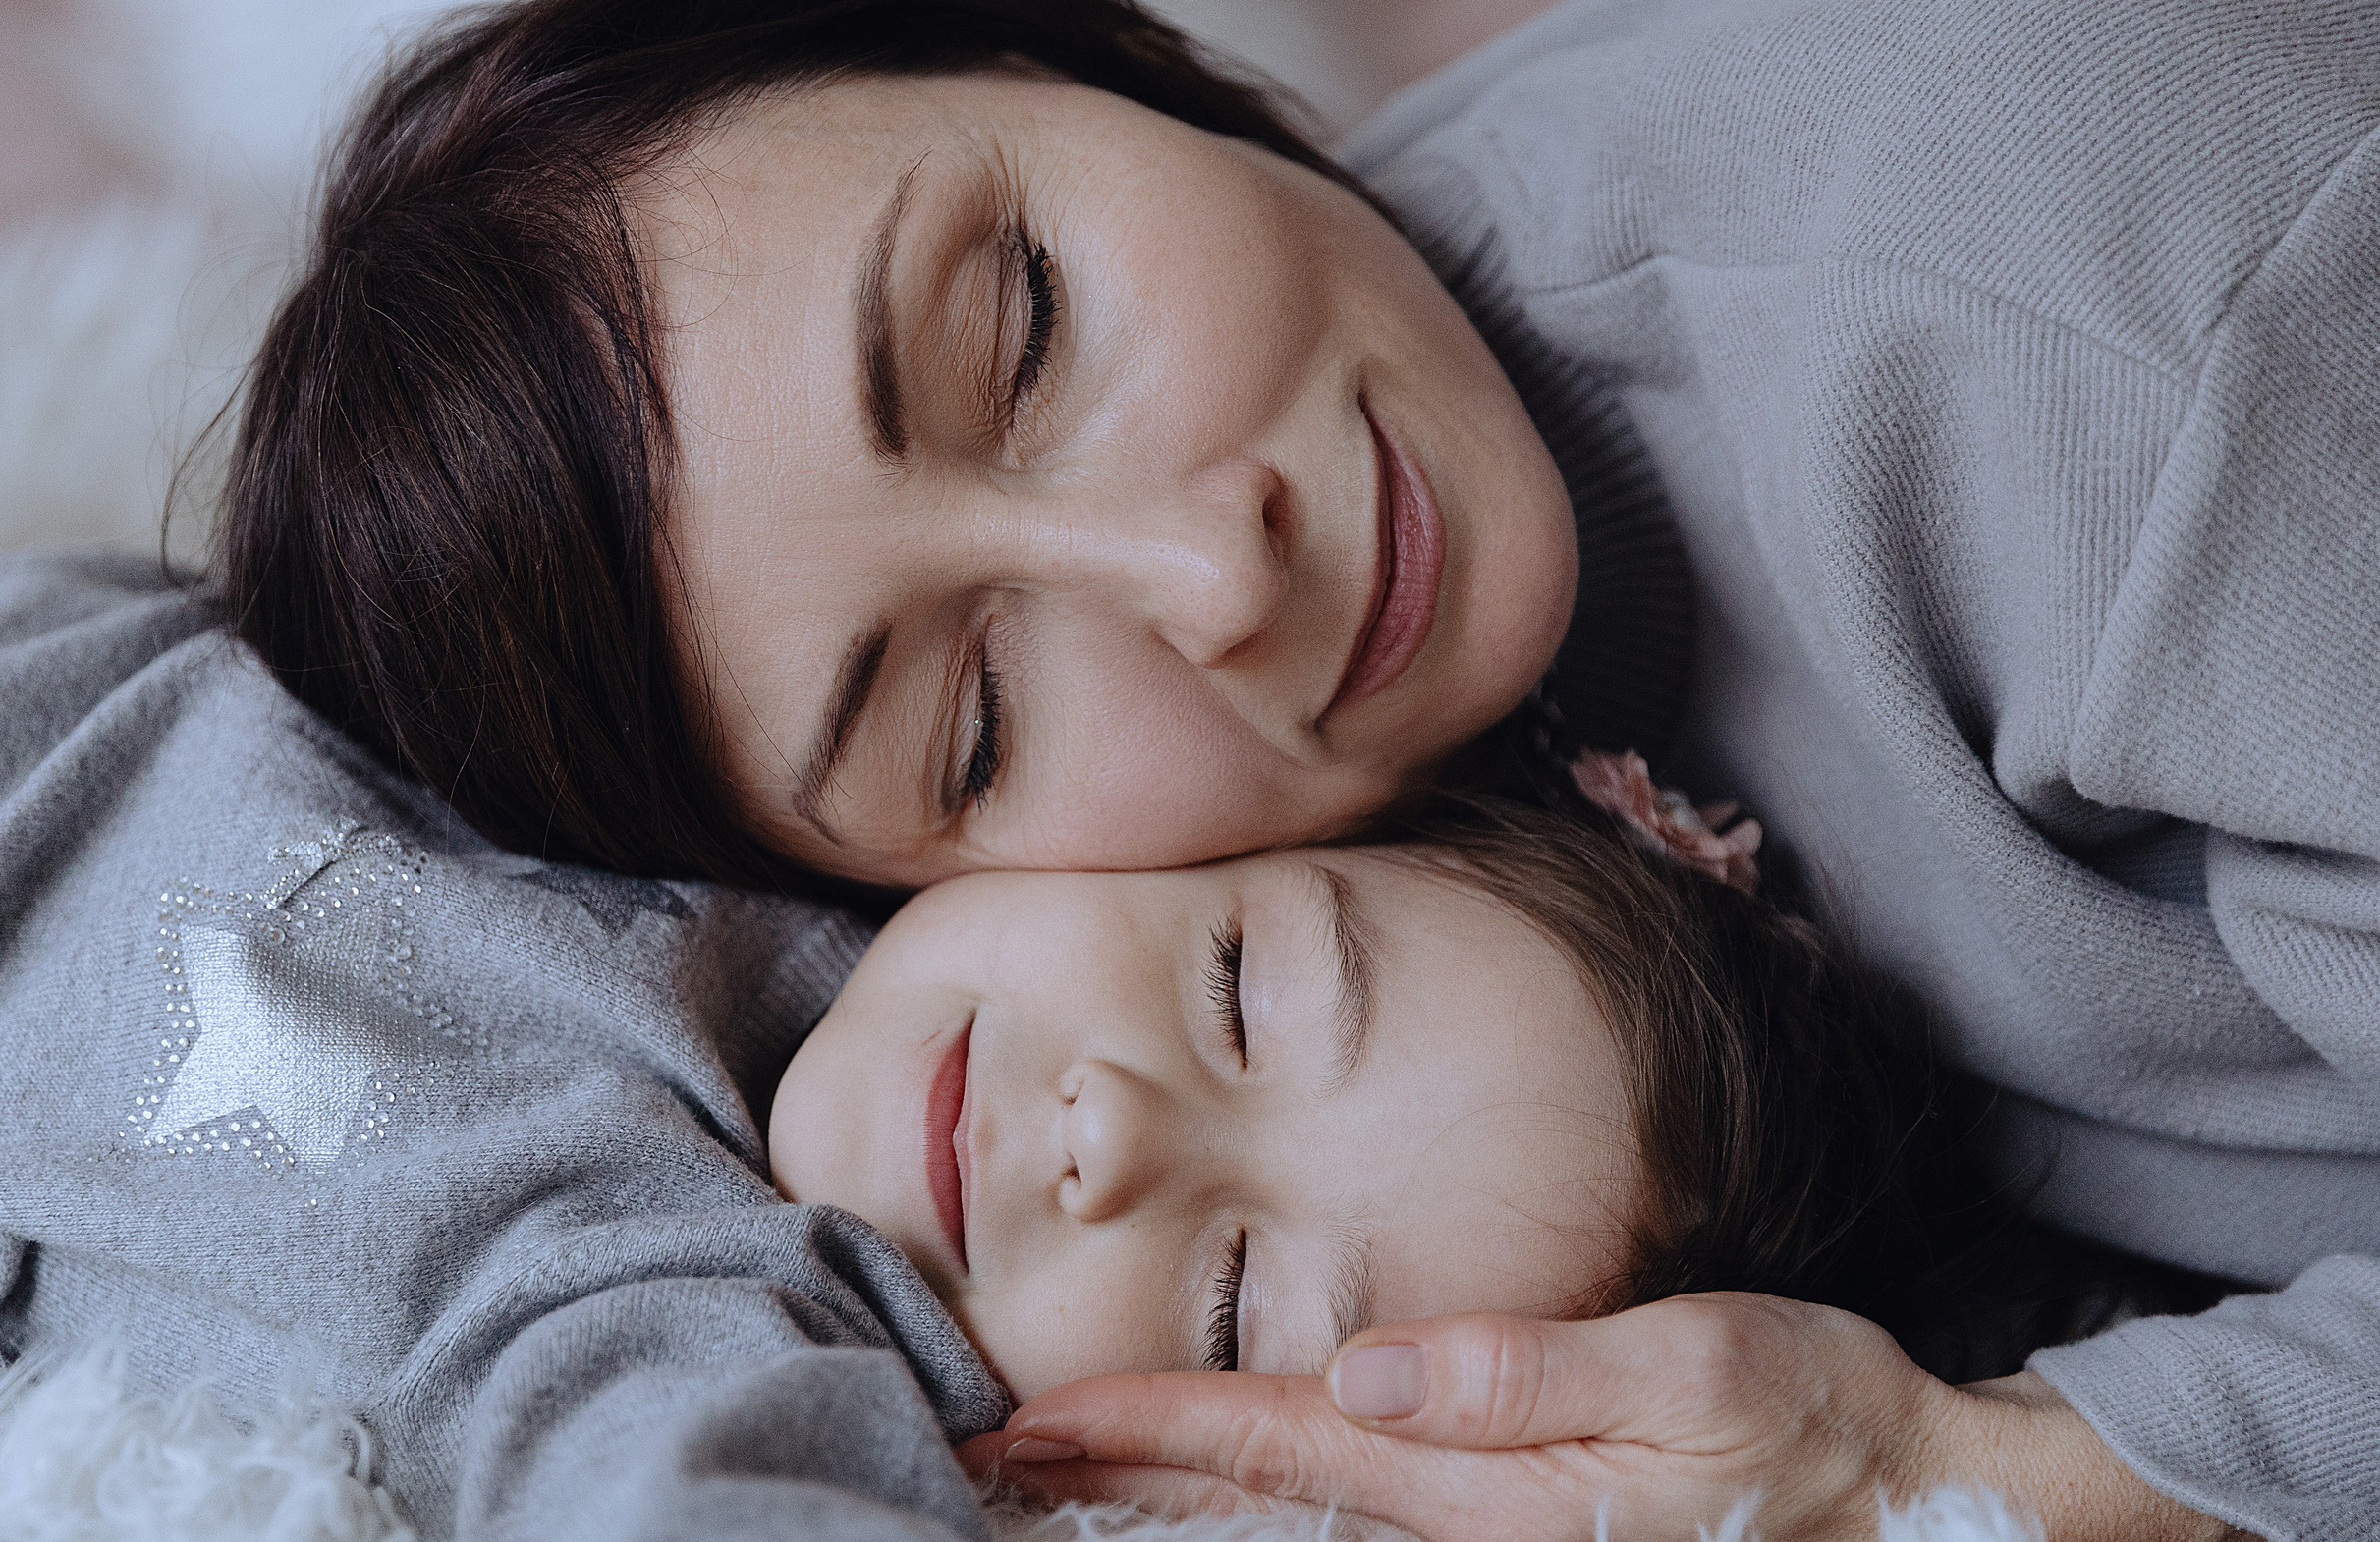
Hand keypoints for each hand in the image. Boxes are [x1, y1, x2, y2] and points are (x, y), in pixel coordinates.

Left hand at [962, 1295, 2241, 1540]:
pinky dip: (1246, 1516)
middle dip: (1107, 1483)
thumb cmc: (1810, 1418)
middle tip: (977, 1457)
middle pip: (1246, 1508)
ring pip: (1276, 1532)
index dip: (1143, 1426)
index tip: (1025, 1414)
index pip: (1278, 1445)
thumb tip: (1369, 1362)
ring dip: (1154, 1509)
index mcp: (1485, 1488)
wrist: (1910, 1505)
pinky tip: (1189, 1506)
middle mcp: (1460, 1535)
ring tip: (1042, 1485)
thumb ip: (1531, 1376)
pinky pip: (1339, 1535)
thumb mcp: (1703, 1371)